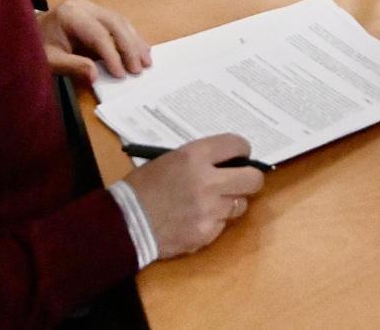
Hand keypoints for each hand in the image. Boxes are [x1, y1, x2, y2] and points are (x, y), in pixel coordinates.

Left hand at [36, 0, 150, 85]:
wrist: (26, 33)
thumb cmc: (37, 47)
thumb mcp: (50, 61)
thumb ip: (73, 66)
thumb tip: (96, 76)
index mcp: (70, 14)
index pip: (98, 34)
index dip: (112, 54)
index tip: (122, 74)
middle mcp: (84, 5)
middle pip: (115, 23)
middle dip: (130, 47)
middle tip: (140, 68)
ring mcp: (91, 6)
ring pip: (120, 21)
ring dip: (135, 41)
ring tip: (147, 60)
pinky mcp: (96, 12)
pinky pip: (118, 22)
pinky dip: (130, 37)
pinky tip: (141, 49)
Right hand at [127, 134, 264, 257]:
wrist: (126, 222)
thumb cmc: (143, 186)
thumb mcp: (171, 159)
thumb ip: (200, 158)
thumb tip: (226, 161)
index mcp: (195, 156)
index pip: (237, 144)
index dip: (242, 149)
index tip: (240, 155)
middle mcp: (208, 182)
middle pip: (253, 178)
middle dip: (249, 178)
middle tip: (241, 179)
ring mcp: (209, 210)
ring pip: (241, 204)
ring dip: (232, 201)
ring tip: (213, 201)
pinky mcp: (206, 234)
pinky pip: (223, 225)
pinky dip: (215, 221)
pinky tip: (196, 218)